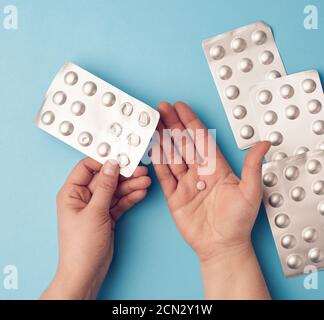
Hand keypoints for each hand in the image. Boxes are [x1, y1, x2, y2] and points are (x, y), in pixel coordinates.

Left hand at [41, 158, 150, 299]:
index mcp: (72, 193)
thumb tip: (111, 165)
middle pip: (105, 179)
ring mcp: (96, 207)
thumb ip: (105, 187)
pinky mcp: (107, 216)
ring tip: (145, 182)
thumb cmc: (81, 245)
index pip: (87, 168)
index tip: (120, 159)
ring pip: (115, 191)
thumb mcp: (94, 212)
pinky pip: (119, 202)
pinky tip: (141, 193)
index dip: (104, 162)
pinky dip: (130, 198)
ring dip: (130, 186)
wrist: (87, 272)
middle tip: (140, 171)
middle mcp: (83, 198)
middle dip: (124, 176)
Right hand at [152, 101, 270, 298]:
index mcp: (216, 168)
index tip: (180, 106)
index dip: (190, 121)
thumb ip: (253, 166)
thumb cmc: (238, 222)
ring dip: (162, 139)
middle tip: (162, 108)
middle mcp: (199, 172)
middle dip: (172, 124)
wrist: (222, 246)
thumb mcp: (250, 192)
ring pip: (171, 156)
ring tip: (153, 123)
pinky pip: (164, 175)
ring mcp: (185, 183)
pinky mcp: (174, 196)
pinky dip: (157, 162)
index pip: (201, 138)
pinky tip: (152, 148)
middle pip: (183, 143)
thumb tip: (265, 143)